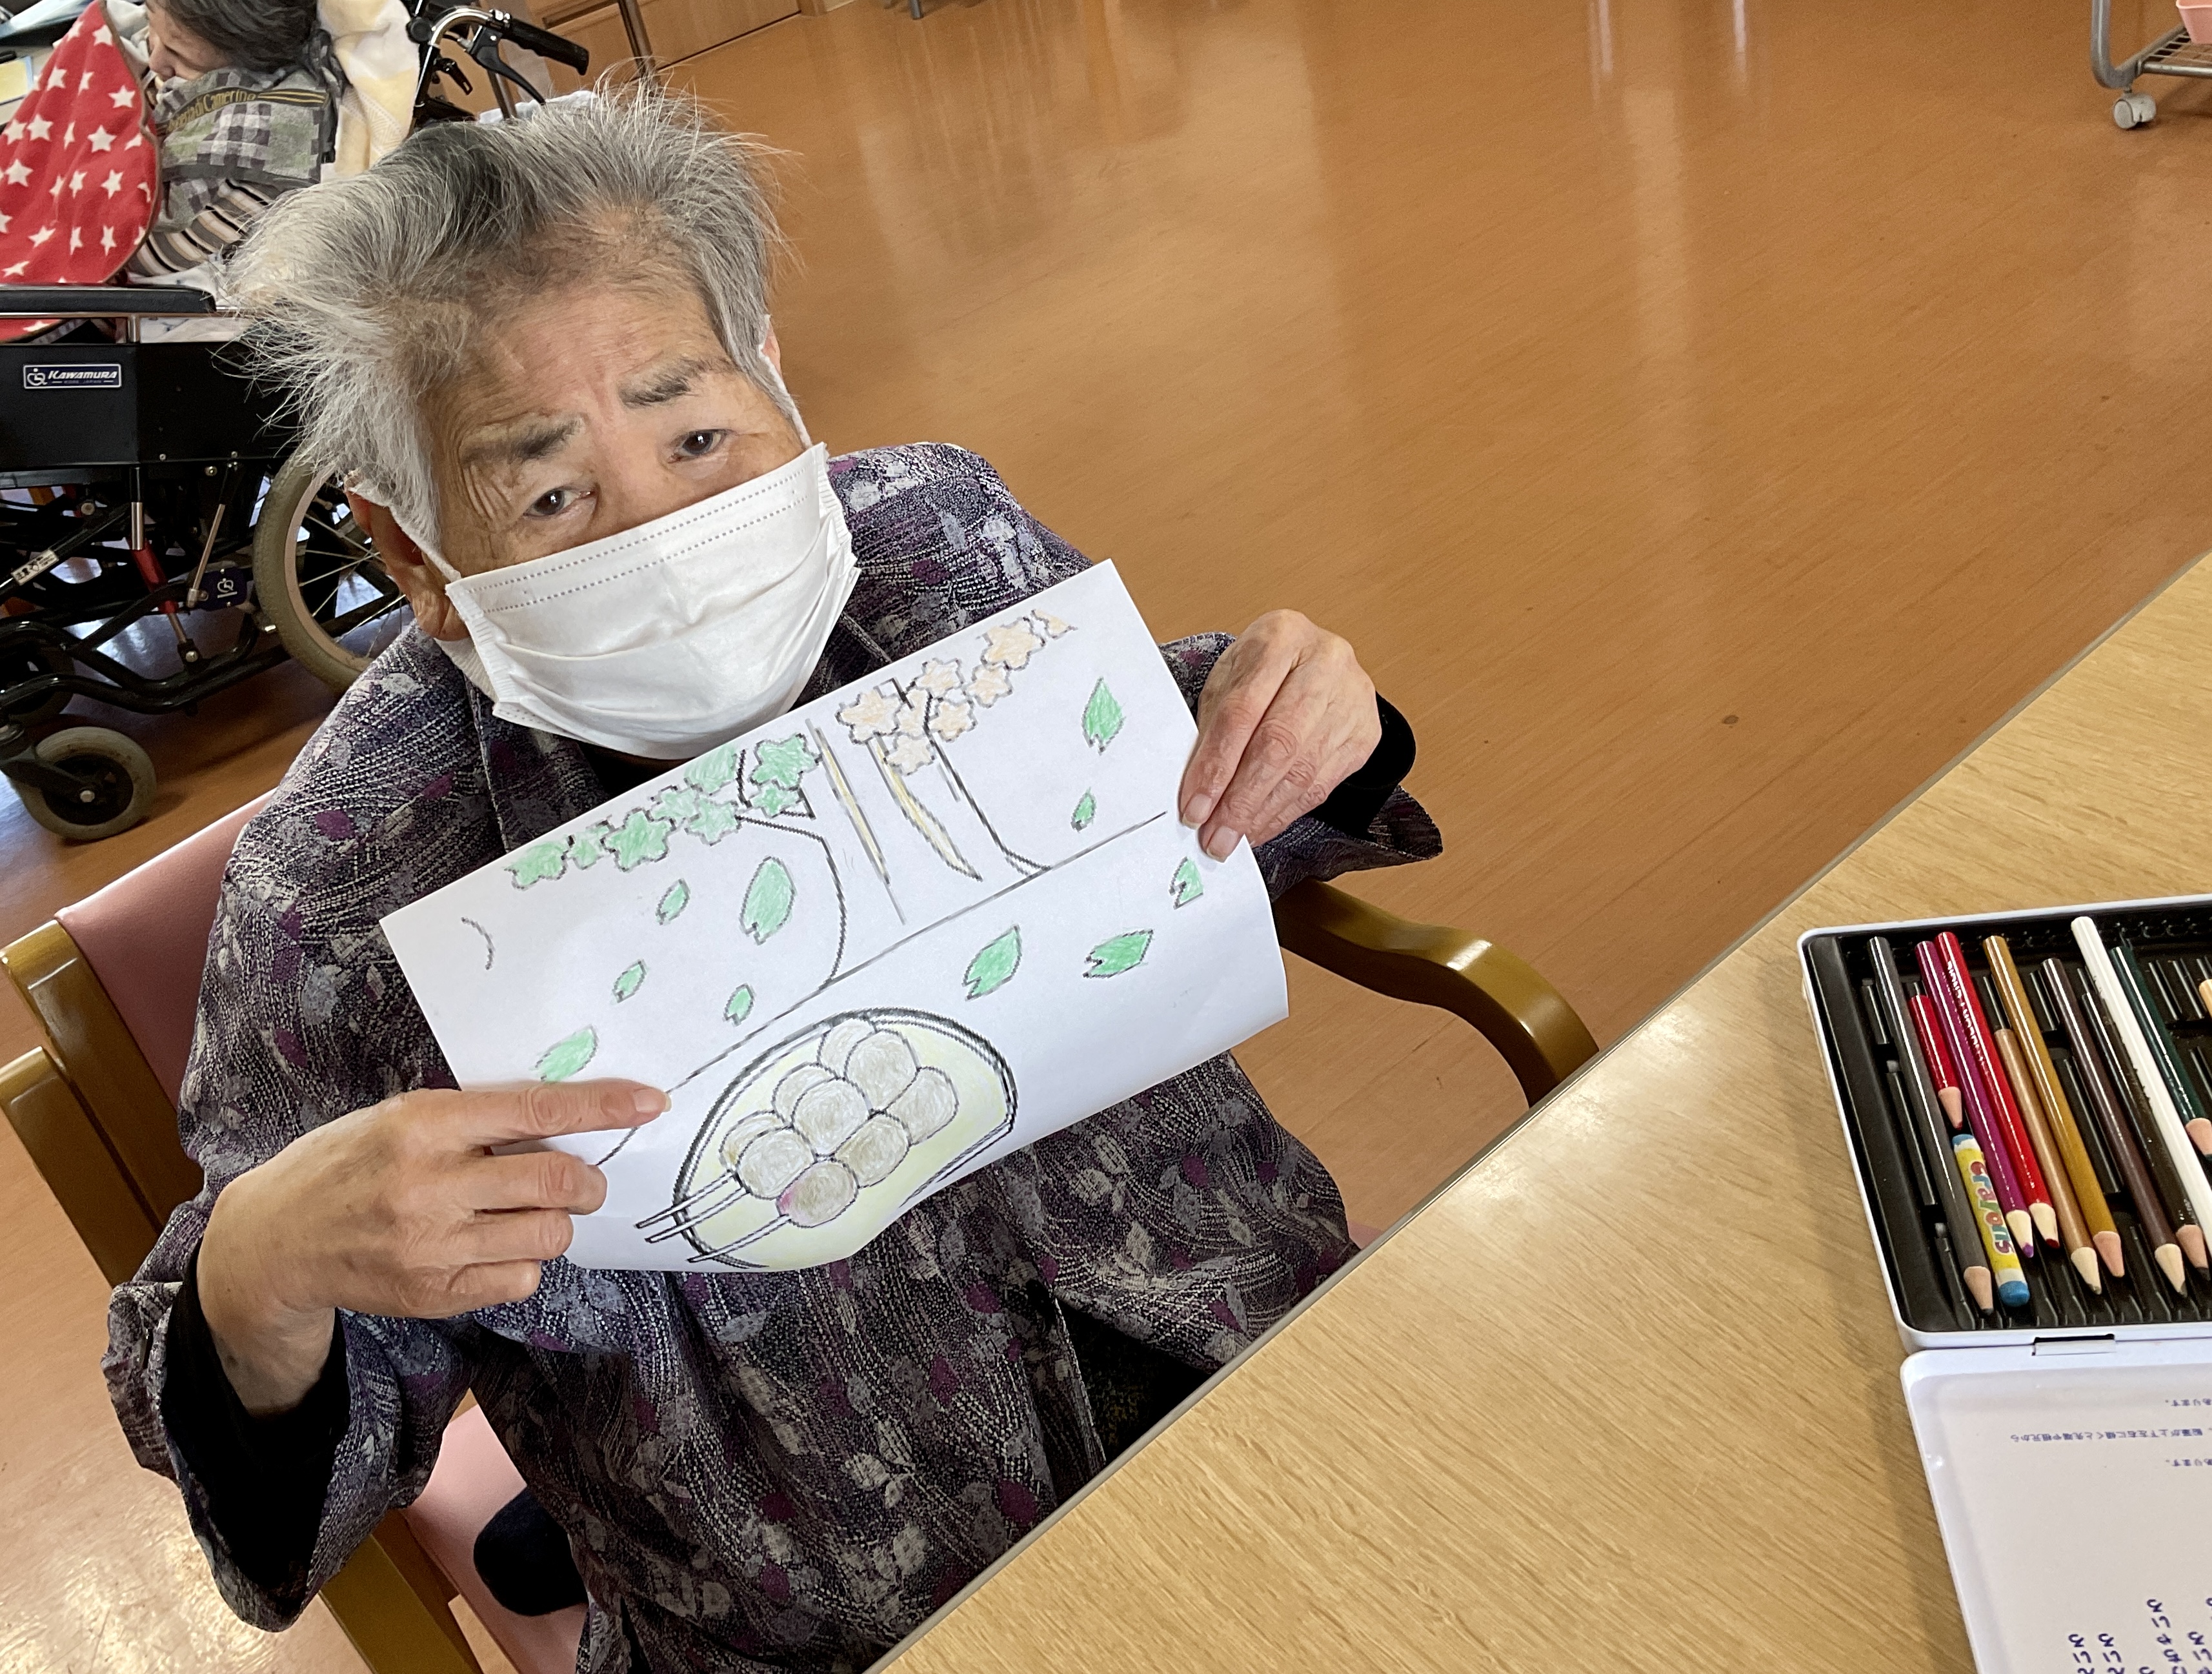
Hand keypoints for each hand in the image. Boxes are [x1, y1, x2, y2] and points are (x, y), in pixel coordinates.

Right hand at [196, 1081, 664, 1414]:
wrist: (275, 1239)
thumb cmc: (347, 1164)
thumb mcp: (399, 1117)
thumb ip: (474, 1118)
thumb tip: (565, 1116)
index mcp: (424, 1125)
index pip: (537, 1109)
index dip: (604, 1106)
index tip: (651, 1102)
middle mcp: (430, 1184)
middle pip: (559, 1180)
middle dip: (587, 1179)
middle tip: (581, 1178)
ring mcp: (432, 1245)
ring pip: (549, 1235)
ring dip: (555, 1221)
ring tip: (523, 1212)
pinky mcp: (434, 1293)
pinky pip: (521, 1280)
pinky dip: (523, 1263)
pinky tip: (490, 1247)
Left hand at [1178, 611, 1381, 858]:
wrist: (1319, 661)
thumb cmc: (1266, 668)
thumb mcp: (1231, 678)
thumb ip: (1214, 725)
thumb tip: (1197, 790)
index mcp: (1281, 637)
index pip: (1243, 710)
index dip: (1216, 764)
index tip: (1195, 806)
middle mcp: (1325, 663)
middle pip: (1278, 744)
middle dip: (1241, 800)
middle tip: (1215, 836)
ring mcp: (1352, 698)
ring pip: (1303, 770)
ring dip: (1262, 814)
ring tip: (1232, 839)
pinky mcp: (1365, 733)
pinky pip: (1321, 785)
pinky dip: (1285, 813)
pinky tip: (1260, 827)